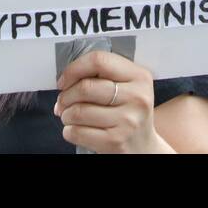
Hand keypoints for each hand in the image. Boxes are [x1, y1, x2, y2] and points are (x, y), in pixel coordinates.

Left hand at [54, 51, 169, 152]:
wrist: (143, 146)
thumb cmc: (128, 112)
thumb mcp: (127, 86)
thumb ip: (103, 75)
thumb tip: (66, 78)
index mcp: (139, 76)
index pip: (99, 61)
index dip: (74, 69)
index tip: (64, 80)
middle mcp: (136, 97)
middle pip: (85, 87)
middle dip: (65, 96)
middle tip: (63, 102)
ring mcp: (127, 121)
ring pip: (78, 111)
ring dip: (65, 114)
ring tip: (69, 116)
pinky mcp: (116, 141)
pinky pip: (77, 132)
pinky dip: (68, 131)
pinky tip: (75, 130)